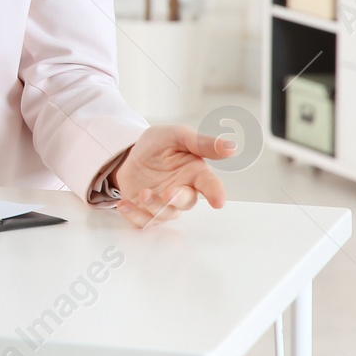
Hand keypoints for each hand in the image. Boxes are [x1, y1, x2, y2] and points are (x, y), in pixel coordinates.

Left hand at [113, 125, 235, 228]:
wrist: (130, 154)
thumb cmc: (158, 145)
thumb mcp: (175, 135)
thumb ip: (200, 142)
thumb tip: (231, 147)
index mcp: (195, 172)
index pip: (210, 184)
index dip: (216, 192)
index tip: (218, 201)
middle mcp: (183, 190)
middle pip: (186, 202)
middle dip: (178, 199)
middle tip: (168, 193)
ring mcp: (165, 203)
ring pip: (165, 213)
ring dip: (154, 206)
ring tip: (143, 192)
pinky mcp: (147, 211)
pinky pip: (143, 221)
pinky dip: (133, 215)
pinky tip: (124, 204)